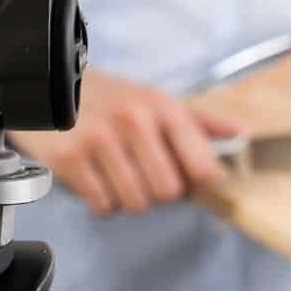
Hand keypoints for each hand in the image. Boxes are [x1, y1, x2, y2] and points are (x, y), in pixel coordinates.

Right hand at [7, 68, 241, 216]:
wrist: (50, 85)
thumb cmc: (109, 98)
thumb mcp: (155, 99)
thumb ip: (200, 120)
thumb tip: (240, 133)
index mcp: (162, 107)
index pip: (202, 167)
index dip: (198, 183)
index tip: (188, 179)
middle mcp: (134, 120)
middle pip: (168, 192)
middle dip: (158, 192)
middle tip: (144, 174)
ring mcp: (100, 140)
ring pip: (135, 203)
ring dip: (128, 197)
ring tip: (117, 173)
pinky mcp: (70, 158)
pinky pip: (102, 205)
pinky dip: (101, 200)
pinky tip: (96, 177)